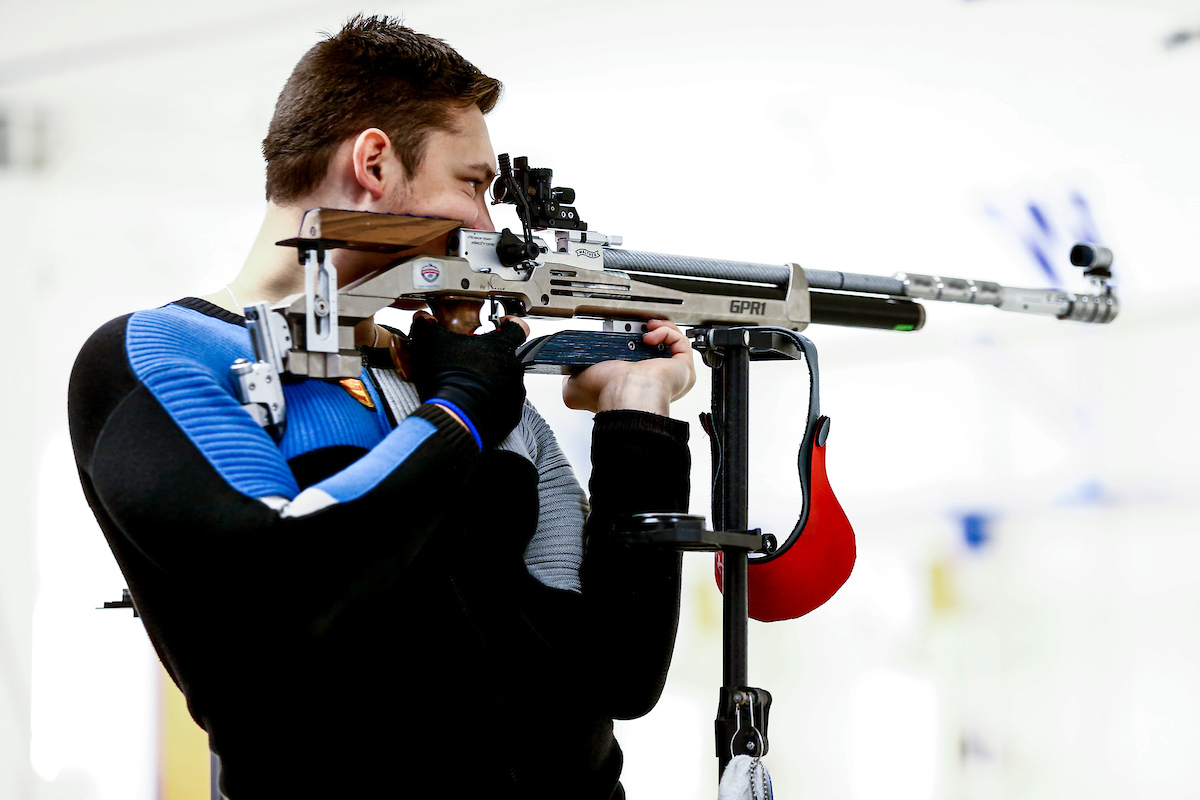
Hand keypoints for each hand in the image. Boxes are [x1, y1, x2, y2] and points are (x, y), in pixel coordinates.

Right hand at [406, 312, 528, 448]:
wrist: (456, 415)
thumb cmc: (448, 377)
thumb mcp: (430, 342)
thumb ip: (427, 325)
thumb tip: (423, 318)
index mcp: (500, 346)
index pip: (518, 327)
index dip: (510, 323)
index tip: (502, 324)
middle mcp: (513, 367)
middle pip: (507, 357)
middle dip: (490, 358)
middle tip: (470, 362)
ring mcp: (514, 391)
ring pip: (506, 381)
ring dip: (491, 381)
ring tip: (469, 385)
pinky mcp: (511, 413)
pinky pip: (504, 404)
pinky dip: (491, 402)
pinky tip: (473, 402)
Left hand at [562, 320, 695, 414]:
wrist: (625, 395)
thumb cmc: (606, 393)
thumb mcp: (574, 388)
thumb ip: (568, 379)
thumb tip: (565, 376)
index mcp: (628, 384)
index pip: (633, 360)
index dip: (626, 341)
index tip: (618, 330)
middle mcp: (649, 379)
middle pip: (652, 348)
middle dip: (642, 332)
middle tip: (631, 326)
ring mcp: (667, 372)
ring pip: (669, 343)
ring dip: (657, 329)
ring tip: (644, 327)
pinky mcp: (682, 366)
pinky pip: (680, 341)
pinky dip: (666, 332)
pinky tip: (650, 333)